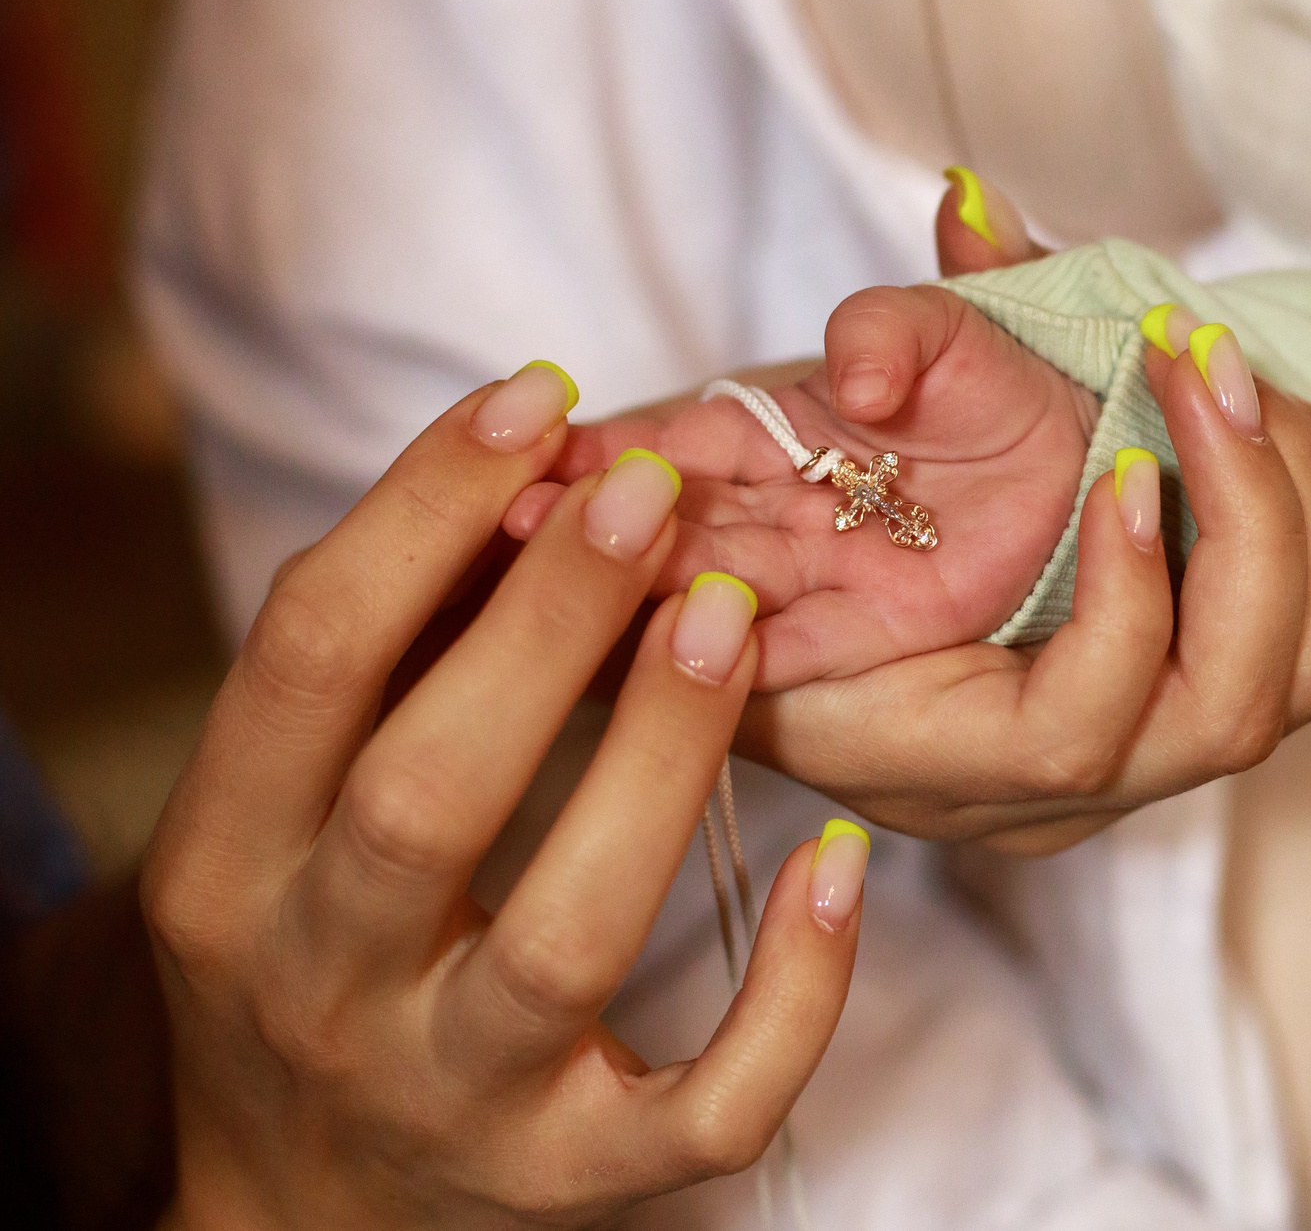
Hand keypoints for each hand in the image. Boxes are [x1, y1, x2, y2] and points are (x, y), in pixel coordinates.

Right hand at [142, 370, 868, 1229]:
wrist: (305, 1219)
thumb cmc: (315, 952)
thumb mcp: (282, 817)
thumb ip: (380, 665)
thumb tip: (513, 459)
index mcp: (227, 868)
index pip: (303, 664)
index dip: (417, 516)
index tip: (536, 400)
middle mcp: (323, 988)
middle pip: (423, 798)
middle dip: (540, 629)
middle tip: (652, 488)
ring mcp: (459, 1098)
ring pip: (565, 940)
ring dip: (657, 764)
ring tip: (732, 614)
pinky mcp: (584, 1180)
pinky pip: (708, 1104)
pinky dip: (790, 989)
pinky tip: (844, 863)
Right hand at [505, 304, 1099, 690]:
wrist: (1093, 448)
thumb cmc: (1005, 380)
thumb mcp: (946, 329)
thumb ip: (890, 328)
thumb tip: (861, 370)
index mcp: (765, 427)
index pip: (659, 439)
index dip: (593, 452)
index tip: (524, 455)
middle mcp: (776, 507)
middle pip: (670, 525)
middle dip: (597, 529)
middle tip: (522, 529)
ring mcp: (821, 572)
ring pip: (714, 586)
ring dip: (653, 585)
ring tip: (586, 583)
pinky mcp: (879, 627)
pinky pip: (795, 646)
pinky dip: (742, 648)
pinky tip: (694, 646)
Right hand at [711, 171, 1310, 853]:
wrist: (873, 529)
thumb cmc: (831, 488)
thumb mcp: (827, 410)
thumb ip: (890, 331)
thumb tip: (975, 211)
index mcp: (930, 748)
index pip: (1073, 740)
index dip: (1123, 604)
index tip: (1121, 459)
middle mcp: (1064, 790)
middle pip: (1229, 714)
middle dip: (1249, 518)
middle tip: (1199, 360)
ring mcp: (1163, 755)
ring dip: (1303, 496)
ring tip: (1228, 371)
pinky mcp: (1246, 696)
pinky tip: (1278, 415)